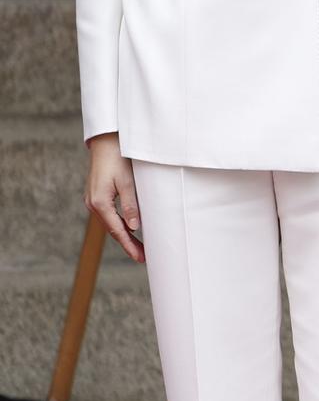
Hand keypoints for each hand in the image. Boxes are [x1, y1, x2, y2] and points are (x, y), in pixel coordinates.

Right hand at [85, 133, 143, 261]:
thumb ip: (131, 204)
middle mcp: (93, 204)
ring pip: (111, 223)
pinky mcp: (97, 195)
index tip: (141, 257)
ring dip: (124, 235)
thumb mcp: (127, 181)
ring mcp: (93, 200)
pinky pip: (109, 215)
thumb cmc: (118, 159)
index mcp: (99, 203)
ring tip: (139, 247)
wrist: (105, 142)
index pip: (117, 231)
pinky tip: (129, 228)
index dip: (130, 245)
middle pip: (113, 230)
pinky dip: (119, 224)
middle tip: (143, 257)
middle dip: (128, 244)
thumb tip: (134, 227)